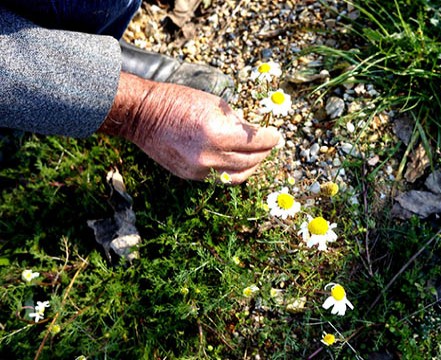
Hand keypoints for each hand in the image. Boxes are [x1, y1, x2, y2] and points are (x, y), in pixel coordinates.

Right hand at [99, 72, 280, 182]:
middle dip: (265, 152)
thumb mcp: (214, 104)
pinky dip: (235, 171)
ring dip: (253, 165)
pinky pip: (222, 178)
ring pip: (239, 175)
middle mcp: (210, 156)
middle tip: (270, 144)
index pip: (257, 142)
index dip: (271, 138)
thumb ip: (237, 121)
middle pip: (251, 160)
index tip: (276, 134)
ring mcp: (200, 170)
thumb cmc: (177, 102)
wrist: (142, 116)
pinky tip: (240, 162)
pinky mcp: (192, 176)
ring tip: (258, 155)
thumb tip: (254, 131)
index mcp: (218, 133)